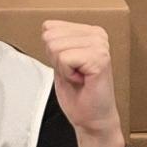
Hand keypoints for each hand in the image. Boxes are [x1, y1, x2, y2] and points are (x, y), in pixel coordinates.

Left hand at [42, 20, 122, 146]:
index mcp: (89, 31)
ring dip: (63, 68)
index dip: (52, 53)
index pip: (49, 27)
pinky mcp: (99, 58)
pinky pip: (64, 59)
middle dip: (56, 60)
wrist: (93, 119)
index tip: (69, 66)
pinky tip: (82, 80)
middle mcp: (97, 34)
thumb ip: (56, 42)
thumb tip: (46, 27)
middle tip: (74, 74)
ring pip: (56, 47)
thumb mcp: (60, 61)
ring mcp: (100, 45)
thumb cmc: (79, 94)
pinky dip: (67, 74)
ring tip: (79, 77)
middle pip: (51, 36)